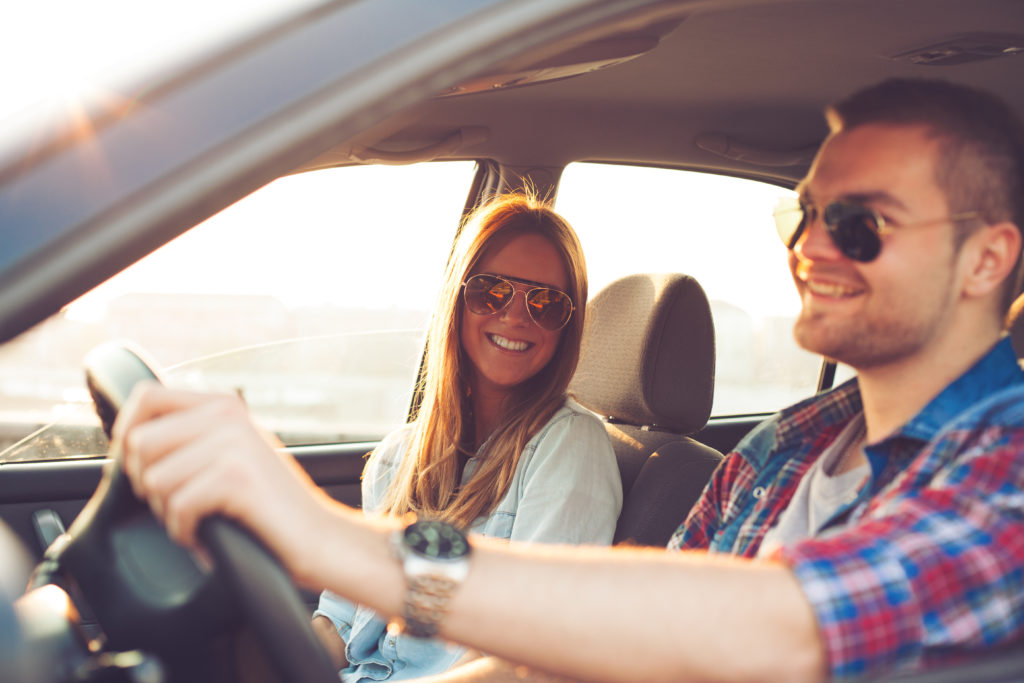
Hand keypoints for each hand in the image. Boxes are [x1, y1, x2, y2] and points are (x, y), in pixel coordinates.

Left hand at [115, 382, 331, 576]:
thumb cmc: (273, 507)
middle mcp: (229, 414)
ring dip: (168, 512)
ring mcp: (234, 443)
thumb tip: (130, 439)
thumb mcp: (235, 454)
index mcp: (225, 404)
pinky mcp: (237, 477)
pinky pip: (177, 507)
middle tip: (181, 503)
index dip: (128, 434)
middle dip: (148, 484)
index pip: (147, 397)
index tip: (144, 468)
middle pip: (139, 443)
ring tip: (201, 520)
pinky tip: (209, 536)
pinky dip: (186, 532)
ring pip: (154, 479)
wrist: (323, 539)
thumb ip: (195, 436)